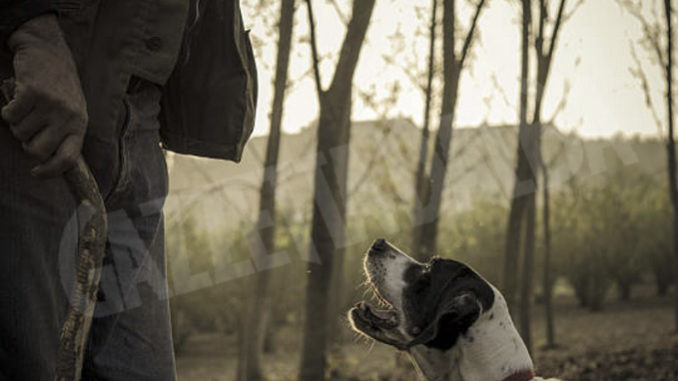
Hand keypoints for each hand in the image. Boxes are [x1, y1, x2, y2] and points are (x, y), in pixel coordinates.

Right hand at [2, 14, 86, 176]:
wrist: (48, 50)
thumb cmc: (59, 85)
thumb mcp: (72, 110)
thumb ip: (64, 132)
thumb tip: (48, 160)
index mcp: (80, 124)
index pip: (68, 158)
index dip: (50, 171)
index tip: (36, 172)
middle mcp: (68, 116)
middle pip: (38, 150)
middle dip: (27, 145)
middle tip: (28, 131)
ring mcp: (50, 104)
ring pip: (20, 132)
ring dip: (17, 124)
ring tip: (27, 108)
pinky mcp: (32, 92)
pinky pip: (9, 116)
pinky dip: (8, 110)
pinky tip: (17, 99)